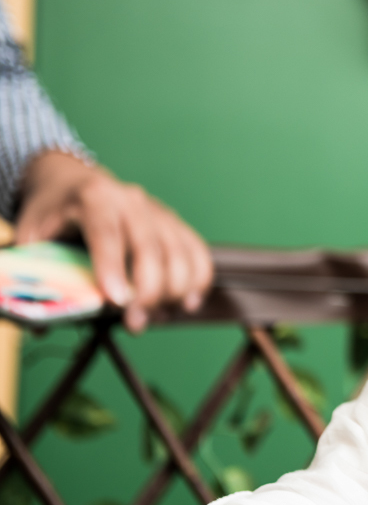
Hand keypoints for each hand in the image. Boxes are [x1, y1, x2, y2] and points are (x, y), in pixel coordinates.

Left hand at [15, 151, 212, 331]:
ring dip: (174, 291)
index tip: (116, 302)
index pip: (107, 235)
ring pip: (179, 253)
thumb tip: (43, 323)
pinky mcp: (174, 223)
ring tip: (154, 317)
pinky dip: (198, 280)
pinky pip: (197, 252)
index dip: (112, 269)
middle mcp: (131, 200)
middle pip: (150, 247)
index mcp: (93, 198)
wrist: (73, 182)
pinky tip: (187, 303)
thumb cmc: (53, 212)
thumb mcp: (31, 233)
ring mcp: (157, 211)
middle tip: (135, 323)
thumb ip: (38, 271)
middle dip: (148, 291)